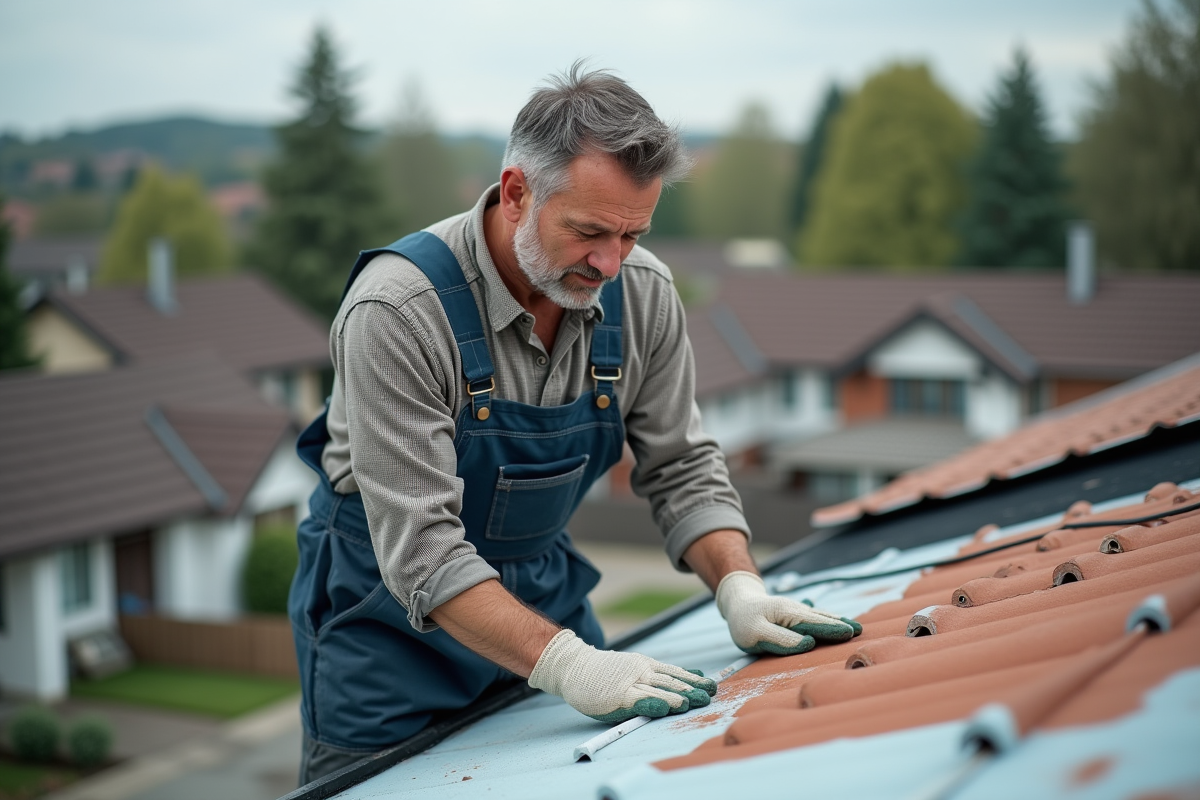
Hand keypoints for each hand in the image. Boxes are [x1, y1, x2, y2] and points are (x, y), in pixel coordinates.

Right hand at [528, 630, 716, 723]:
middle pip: (671, 681)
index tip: (712, 685)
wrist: (574, 666)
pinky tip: (665, 709)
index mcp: (646, 666)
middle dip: (692, 689)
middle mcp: (642, 672)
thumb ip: (660, 674)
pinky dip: (652, 704)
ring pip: (658, 690)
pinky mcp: (618, 696)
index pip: (675, 672)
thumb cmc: (605, 672)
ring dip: (676, 697)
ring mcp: (630, 684)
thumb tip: (691, 675)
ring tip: (693, 703)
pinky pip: (637, 701)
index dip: (694, 679)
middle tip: (710, 695)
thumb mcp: (635, 667)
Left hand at [716, 571, 860, 655]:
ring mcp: (796, 610)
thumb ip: (781, 640)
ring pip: (820, 616)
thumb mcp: (755, 634)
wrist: (738, 603)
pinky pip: (815, 616)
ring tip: (854, 627)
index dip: (832, 629)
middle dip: (840, 625)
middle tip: (860, 631)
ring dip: (837, 621)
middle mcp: (795, 610)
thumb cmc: (744, 622)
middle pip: (821, 618)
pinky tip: (836, 622)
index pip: (814, 624)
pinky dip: (828, 619)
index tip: (849, 633)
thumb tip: (808, 643)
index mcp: (787, 614)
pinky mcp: (795, 614)